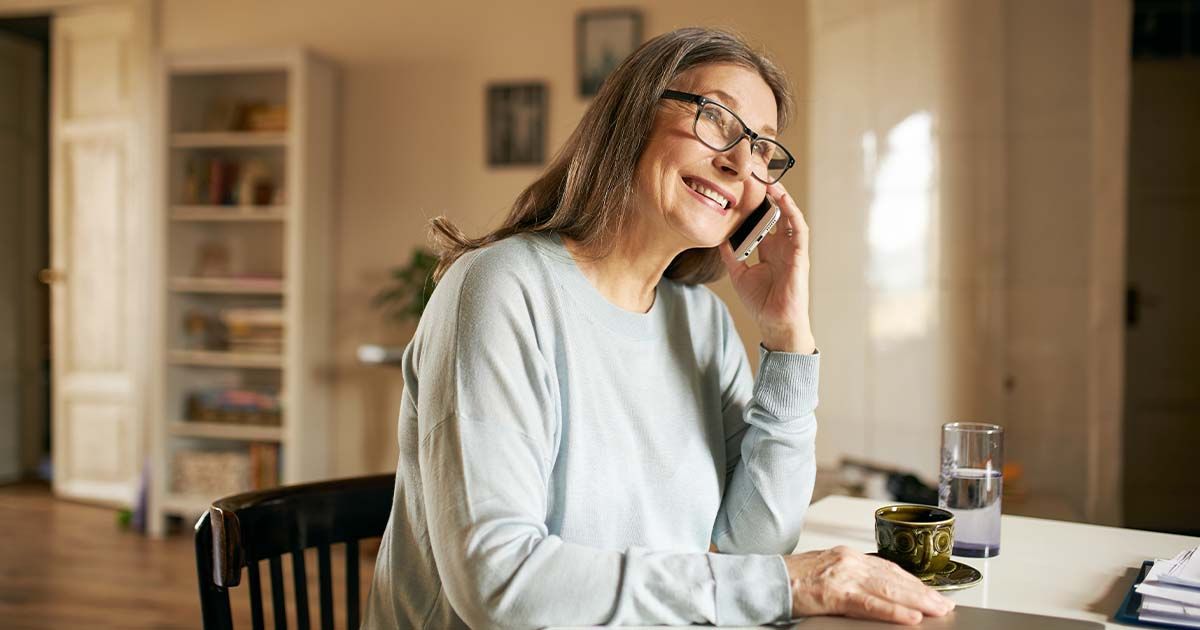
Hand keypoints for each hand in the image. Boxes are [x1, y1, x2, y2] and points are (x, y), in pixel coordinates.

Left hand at [718, 182, 814, 353]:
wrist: (775, 322)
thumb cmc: (761, 301)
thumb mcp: (739, 273)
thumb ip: (731, 254)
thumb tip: (719, 237)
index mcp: (768, 249)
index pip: (762, 220)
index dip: (755, 204)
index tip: (743, 187)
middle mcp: (781, 246)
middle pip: (776, 213)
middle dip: (768, 195)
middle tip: (756, 175)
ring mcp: (792, 249)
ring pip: (789, 216)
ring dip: (782, 198)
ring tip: (769, 180)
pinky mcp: (800, 255)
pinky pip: (799, 229)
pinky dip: (792, 212)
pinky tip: (783, 199)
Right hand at [784, 546, 954, 624]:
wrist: (765, 580)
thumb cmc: (792, 580)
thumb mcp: (827, 572)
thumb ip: (852, 579)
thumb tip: (878, 593)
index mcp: (848, 556)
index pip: (889, 568)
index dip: (914, 582)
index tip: (931, 592)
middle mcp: (849, 561)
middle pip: (894, 578)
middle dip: (923, 592)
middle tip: (944, 604)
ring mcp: (843, 576)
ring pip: (888, 589)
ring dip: (917, 602)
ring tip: (936, 611)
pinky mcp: (834, 593)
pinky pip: (869, 604)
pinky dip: (892, 612)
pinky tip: (909, 617)